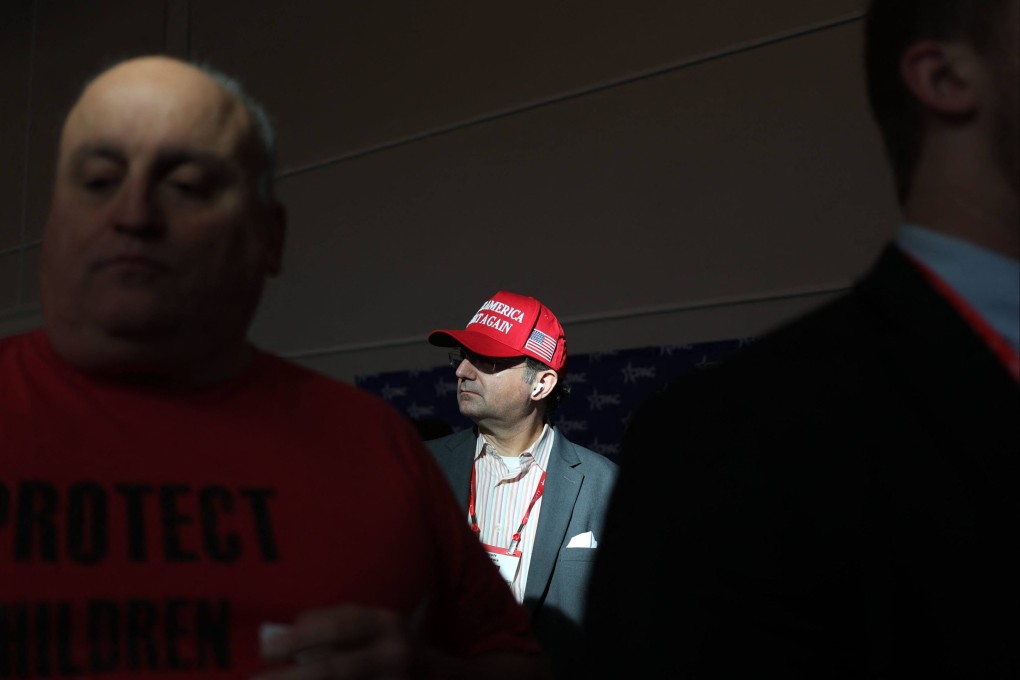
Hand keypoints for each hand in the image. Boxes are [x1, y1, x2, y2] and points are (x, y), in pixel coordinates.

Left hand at [251, 603, 416, 678]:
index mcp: (385, 623)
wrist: (440, 677)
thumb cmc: (390, 646)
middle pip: (333, 668)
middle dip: (288, 679)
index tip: (265, 650)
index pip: (337, 627)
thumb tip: (285, 635)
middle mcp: (394, 653)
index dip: (298, 638)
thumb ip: (334, 623)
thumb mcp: (372, 624)